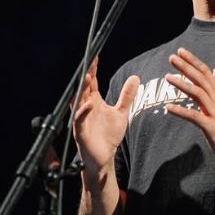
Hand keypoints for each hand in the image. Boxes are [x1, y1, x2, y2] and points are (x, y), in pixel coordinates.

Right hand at [71, 55, 139, 172]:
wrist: (104, 158)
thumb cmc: (109, 135)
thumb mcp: (121, 113)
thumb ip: (127, 96)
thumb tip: (136, 78)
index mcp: (94, 102)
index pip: (92, 82)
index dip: (93, 69)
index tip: (95, 55)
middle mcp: (86, 109)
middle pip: (84, 88)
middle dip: (86, 74)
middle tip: (89, 60)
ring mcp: (82, 120)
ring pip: (79, 102)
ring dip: (82, 90)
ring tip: (87, 77)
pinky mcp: (81, 132)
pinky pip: (79, 121)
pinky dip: (83, 112)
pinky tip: (89, 104)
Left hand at [164, 48, 214, 161]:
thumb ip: (208, 101)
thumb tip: (197, 93)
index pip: (205, 73)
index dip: (193, 61)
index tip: (181, 52)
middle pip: (201, 78)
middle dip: (186, 66)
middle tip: (172, 57)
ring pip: (198, 93)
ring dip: (182, 84)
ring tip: (167, 77)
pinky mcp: (211, 126)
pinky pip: (194, 116)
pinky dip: (181, 111)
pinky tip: (168, 108)